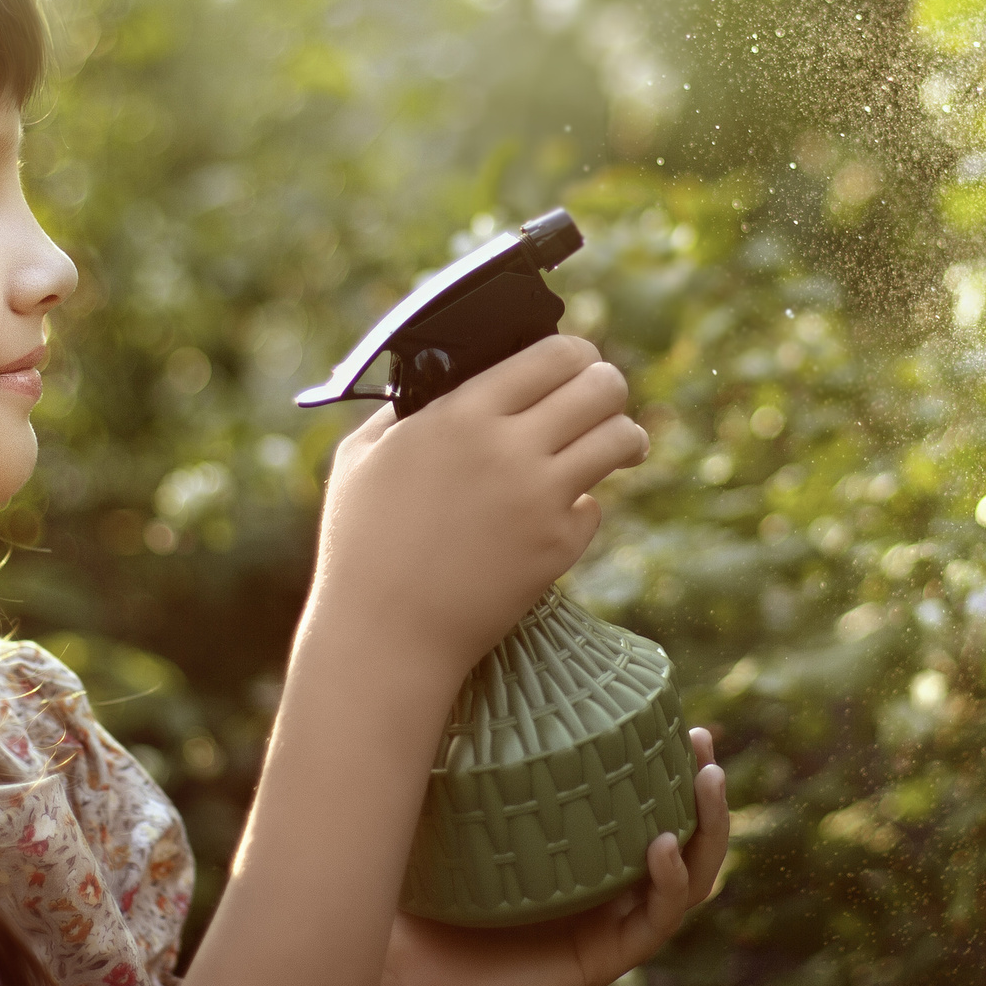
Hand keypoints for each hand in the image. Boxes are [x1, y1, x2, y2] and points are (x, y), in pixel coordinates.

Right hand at [307, 336, 648, 678]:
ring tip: (620, 444)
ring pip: (619, 440)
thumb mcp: (361, 457)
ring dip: (624, 436)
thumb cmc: (362, 543)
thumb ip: (402, 411)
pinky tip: (566, 508)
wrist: (385, 633)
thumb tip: (434, 384)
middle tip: (603, 397)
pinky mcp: (557, 547)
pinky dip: (586, 504)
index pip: (554, 353)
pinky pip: (597, 507)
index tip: (578, 363)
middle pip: (602, 387)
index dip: (576, 352)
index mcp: (461, 413)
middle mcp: (509, 448)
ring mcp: (539, 499)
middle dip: (609, 385)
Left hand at [374, 727, 729, 985]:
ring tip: (706, 783)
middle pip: (681, 835)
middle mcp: (605, 888)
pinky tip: (663, 846)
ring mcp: (610, 923)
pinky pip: (655, 919)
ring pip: (687, 877)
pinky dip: (669, 881)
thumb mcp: (446, 822)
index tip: (672, 716)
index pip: (640, 806)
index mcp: (582, 855)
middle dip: (702, 790)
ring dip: (707, 830)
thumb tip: (455, 681)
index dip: (664, 766)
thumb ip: (460, 766)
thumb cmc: (425, 900)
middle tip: (703, 743)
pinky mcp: (606, 958)